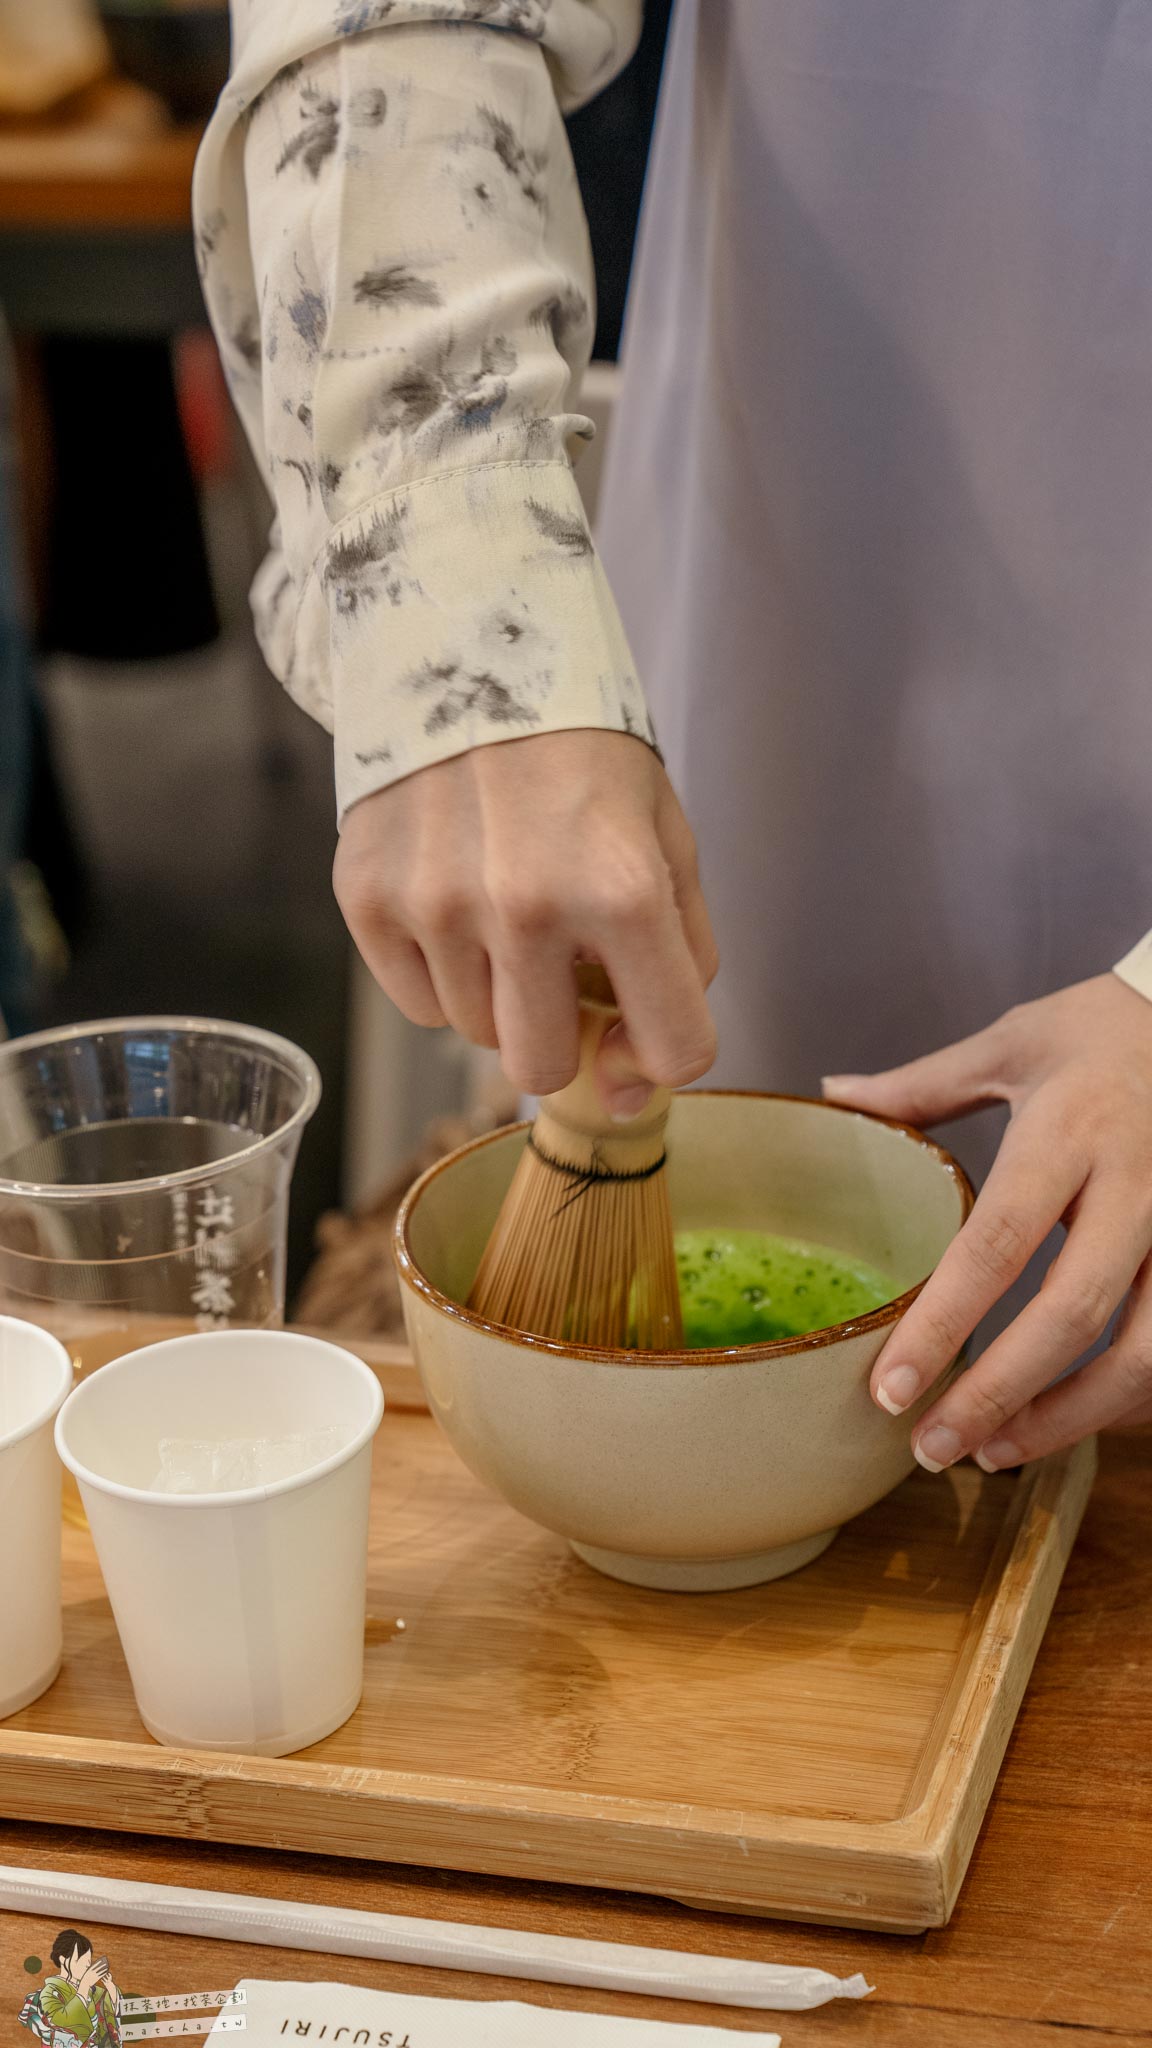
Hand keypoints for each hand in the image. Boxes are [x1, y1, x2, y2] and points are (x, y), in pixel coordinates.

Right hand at [78, 1961, 106, 1993]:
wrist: (85, 1983)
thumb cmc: (86, 1977)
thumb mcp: (87, 1972)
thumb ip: (90, 1968)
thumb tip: (92, 1965)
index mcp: (90, 1970)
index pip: (95, 1965)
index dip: (98, 1963)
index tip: (100, 1961)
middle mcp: (93, 1972)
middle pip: (98, 1968)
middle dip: (102, 1966)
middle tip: (105, 1963)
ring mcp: (95, 1975)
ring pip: (101, 1972)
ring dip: (104, 1970)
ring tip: (107, 1968)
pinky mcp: (96, 1978)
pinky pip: (101, 1975)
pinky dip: (103, 1974)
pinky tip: (105, 1973)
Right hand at [334, 730, 718, 1111]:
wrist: (469, 646)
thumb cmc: (581, 752)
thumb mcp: (667, 837)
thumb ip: (678, 960)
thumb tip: (627, 1080)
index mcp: (623, 888)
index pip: (671, 1050)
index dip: (659, 1058)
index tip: (638, 1032)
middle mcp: (526, 906)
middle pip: (541, 1067)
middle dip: (561, 1034)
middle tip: (560, 969)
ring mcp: (437, 905)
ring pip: (474, 1034)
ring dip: (497, 994)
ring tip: (503, 908)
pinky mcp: (368, 898)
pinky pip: (416, 1002)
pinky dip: (441, 971)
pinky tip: (455, 899)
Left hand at [823, 974, 1151, 1470]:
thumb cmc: (1098, 1032)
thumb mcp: (1009, 1045)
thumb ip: (922, 1085)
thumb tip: (835, 1093)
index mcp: (1068, 1133)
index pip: (999, 1243)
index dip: (944, 1324)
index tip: (890, 1388)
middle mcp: (1134, 1186)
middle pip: (1074, 1314)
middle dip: (1001, 1394)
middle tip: (931, 1446)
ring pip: (1144, 1353)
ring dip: (1068, 1419)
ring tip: (991, 1451)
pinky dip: (1124, 1402)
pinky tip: (1064, 1422)